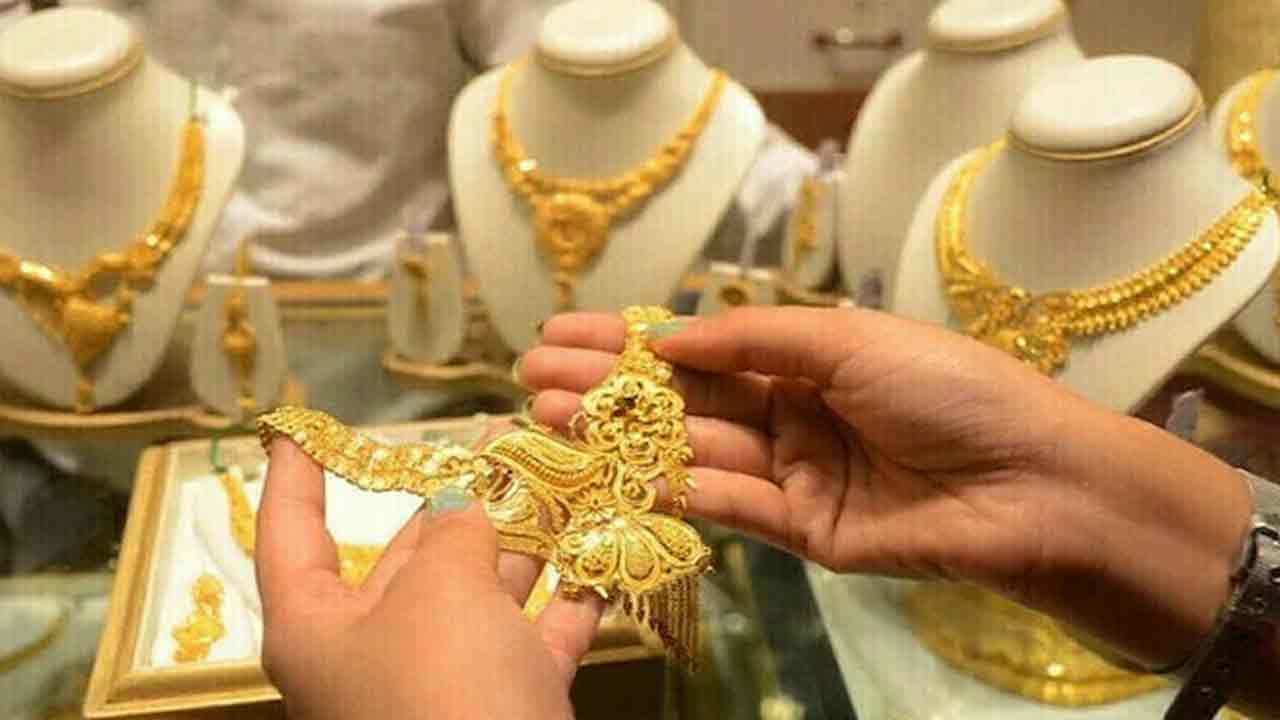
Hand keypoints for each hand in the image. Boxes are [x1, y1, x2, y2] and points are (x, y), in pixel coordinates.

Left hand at [255, 438, 602, 719]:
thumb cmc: (443, 689)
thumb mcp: (440, 590)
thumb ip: (458, 528)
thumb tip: (471, 497)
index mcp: (318, 627)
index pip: (291, 534)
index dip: (297, 474)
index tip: (302, 427)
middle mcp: (375, 654)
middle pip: (409, 557)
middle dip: (457, 495)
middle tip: (501, 436)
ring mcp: (446, 685)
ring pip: (482, 593)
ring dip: (525, 536)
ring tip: (561, 471)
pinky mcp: (509, 707)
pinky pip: (537, 637)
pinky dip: (569, 596)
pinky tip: (601, 548)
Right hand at [518, 306, 1250, 669]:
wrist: (1031, 483)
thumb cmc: (949, 389)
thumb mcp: (849, 340)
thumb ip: (754, 338)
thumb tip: (668, 334)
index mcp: (807, 358)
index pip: (701, 348)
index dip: (632, 340)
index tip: (562, 331)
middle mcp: (793, 413)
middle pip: (685, 401)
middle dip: (610, 387)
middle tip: (533, 376)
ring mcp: (795, 475)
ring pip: (694, 453)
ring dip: (624, 437)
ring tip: (553, 416)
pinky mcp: (804, 533)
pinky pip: (731, 506)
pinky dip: (676, 489)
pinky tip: (620, 469)